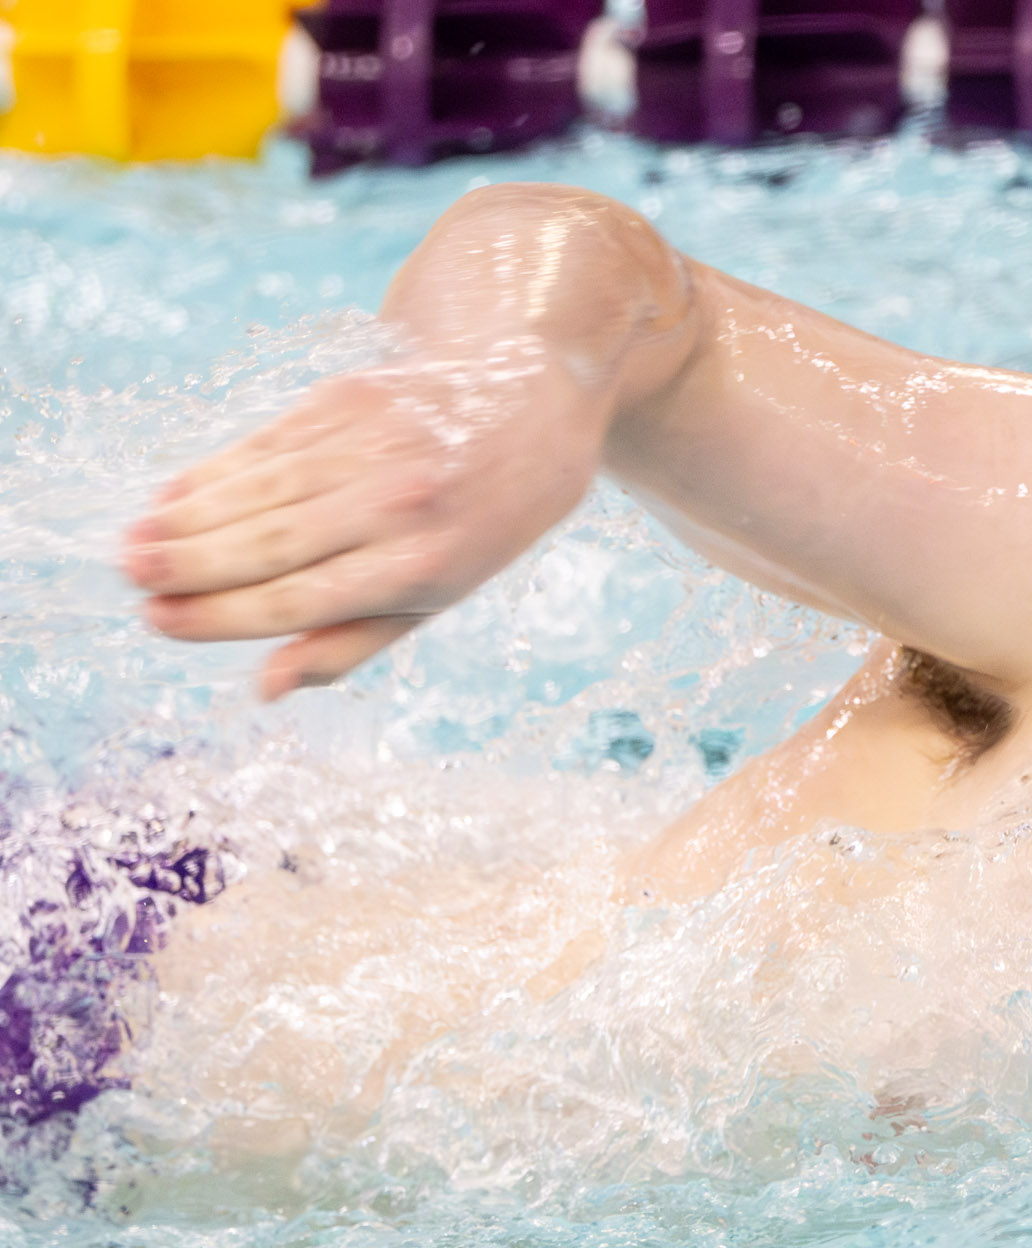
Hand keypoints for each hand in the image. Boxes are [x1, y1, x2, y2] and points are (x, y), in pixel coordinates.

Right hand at [122, 349, 603, 699]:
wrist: (527, 401)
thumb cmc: (478, 520)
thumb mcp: (437, 594)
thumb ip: (350, 642)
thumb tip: (263, 689)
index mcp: (421, 566)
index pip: (300, 600)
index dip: (221, 615)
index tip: (160, 621)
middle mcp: (395, 504)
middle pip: (269, 544)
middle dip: (189, 566)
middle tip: (129, 581)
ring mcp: (371, 445)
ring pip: (258, 492)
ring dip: (186, 520)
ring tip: (132, 546)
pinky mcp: (348, 398)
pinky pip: (265, 445)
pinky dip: (214, 472)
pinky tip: (171, 494)